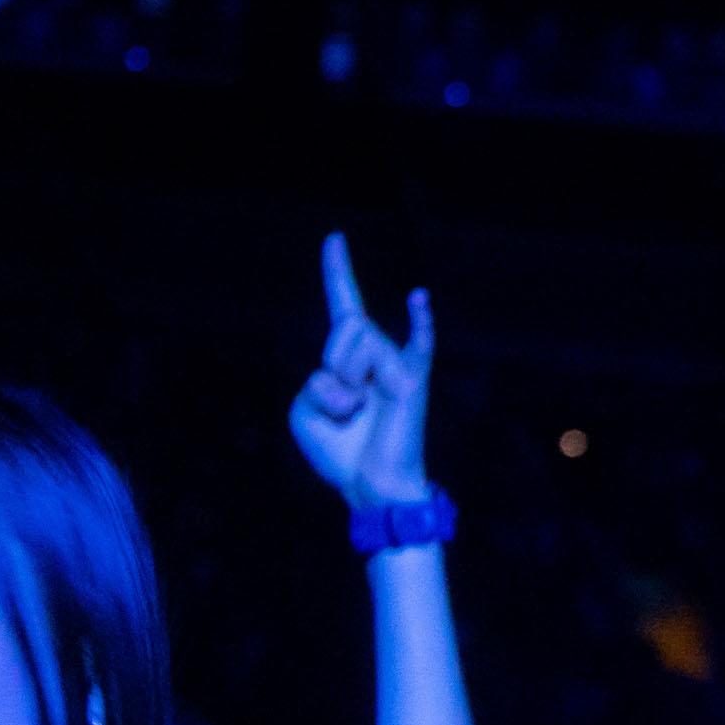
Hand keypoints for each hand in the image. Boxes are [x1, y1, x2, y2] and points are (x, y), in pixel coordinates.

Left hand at [287, 233, 435, 508]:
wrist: (370, 487)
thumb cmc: (341, 453)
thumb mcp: (304, 412)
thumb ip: (315, 380)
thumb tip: (352, 374)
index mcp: (349, 358)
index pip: (343, 305)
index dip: (338, 270)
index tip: (335, 237)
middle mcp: (376, 353)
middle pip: (341, 326)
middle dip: (331, 365)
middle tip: (344, 403)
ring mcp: (396, 364)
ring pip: (355, 339)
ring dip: (344, 380)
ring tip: (359, 409)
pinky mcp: (410, 380)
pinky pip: (417, 344)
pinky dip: (420, 320)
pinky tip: (416, 297)